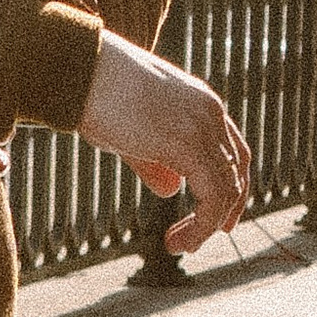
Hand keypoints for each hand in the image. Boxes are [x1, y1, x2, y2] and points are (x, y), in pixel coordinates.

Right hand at [78, 32, 250, 252]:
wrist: (80, 70)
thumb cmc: (94, 96)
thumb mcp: (130, 134)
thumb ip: (155, 162)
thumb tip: (171, 191)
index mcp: (200, 103)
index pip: (233, 151)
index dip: (231, 187)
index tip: (220, 217)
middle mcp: (210, 112)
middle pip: (236, 170)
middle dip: (222, 210)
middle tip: (197, 240)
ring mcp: (202, 127)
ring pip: (226, 188)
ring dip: (207, 224)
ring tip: (181, 246)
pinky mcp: (187, 144)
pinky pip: (212, 195)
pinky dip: (202, 224)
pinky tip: (179, 241)